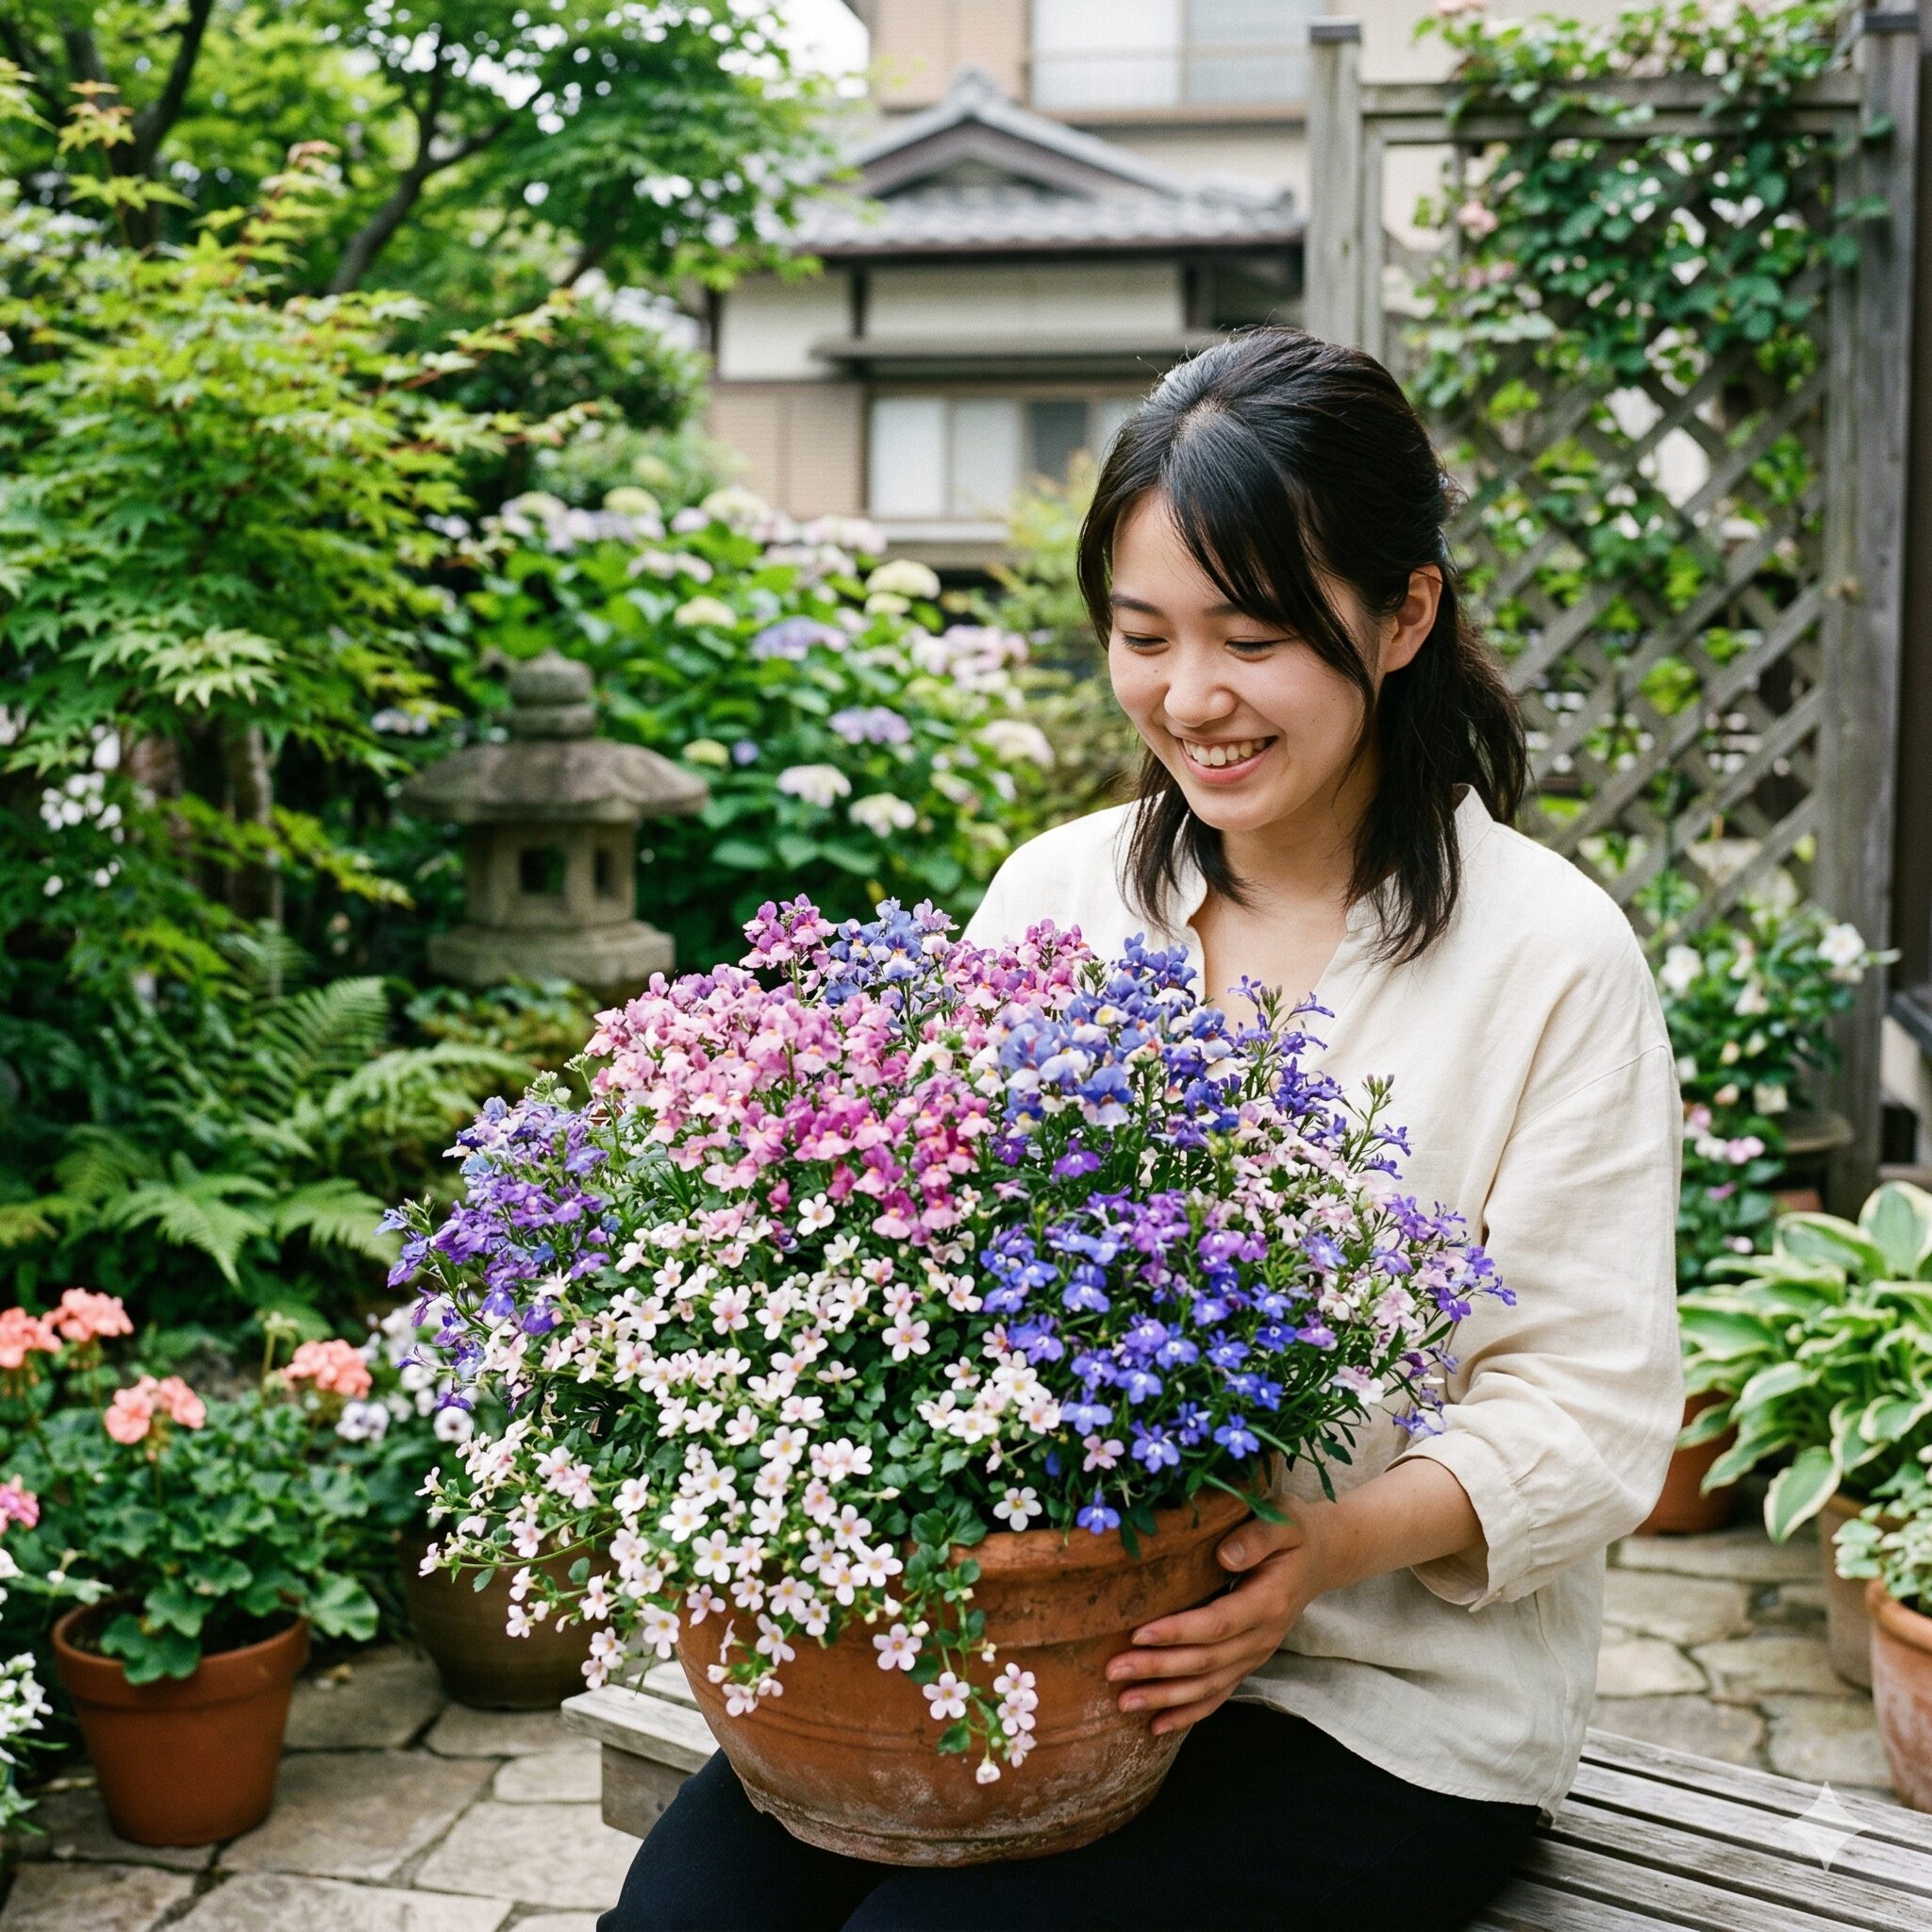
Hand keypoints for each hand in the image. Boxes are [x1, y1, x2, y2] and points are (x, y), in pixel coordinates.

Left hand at [1104, 1509, 1331, 1737]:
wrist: (1321, 1557)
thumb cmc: (1293, 1533)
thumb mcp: (1282, 1522)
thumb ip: (1255, 1538)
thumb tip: (1224, 1557)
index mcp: (1268, 1602)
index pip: (1217, 1624)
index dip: (1178, 1632)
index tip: (1137, 1634)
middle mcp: (1263, 1637)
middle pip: (1205, 1661)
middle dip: (1157, 1669)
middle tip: (1113, 1671)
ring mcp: (1256, 1655)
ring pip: (1208, 1686)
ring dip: (1165, 1697)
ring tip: (1123, 1702)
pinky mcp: (1248, 1662)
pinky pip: (1218, 1695)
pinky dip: (1188, 1713)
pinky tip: (1156, 1725)